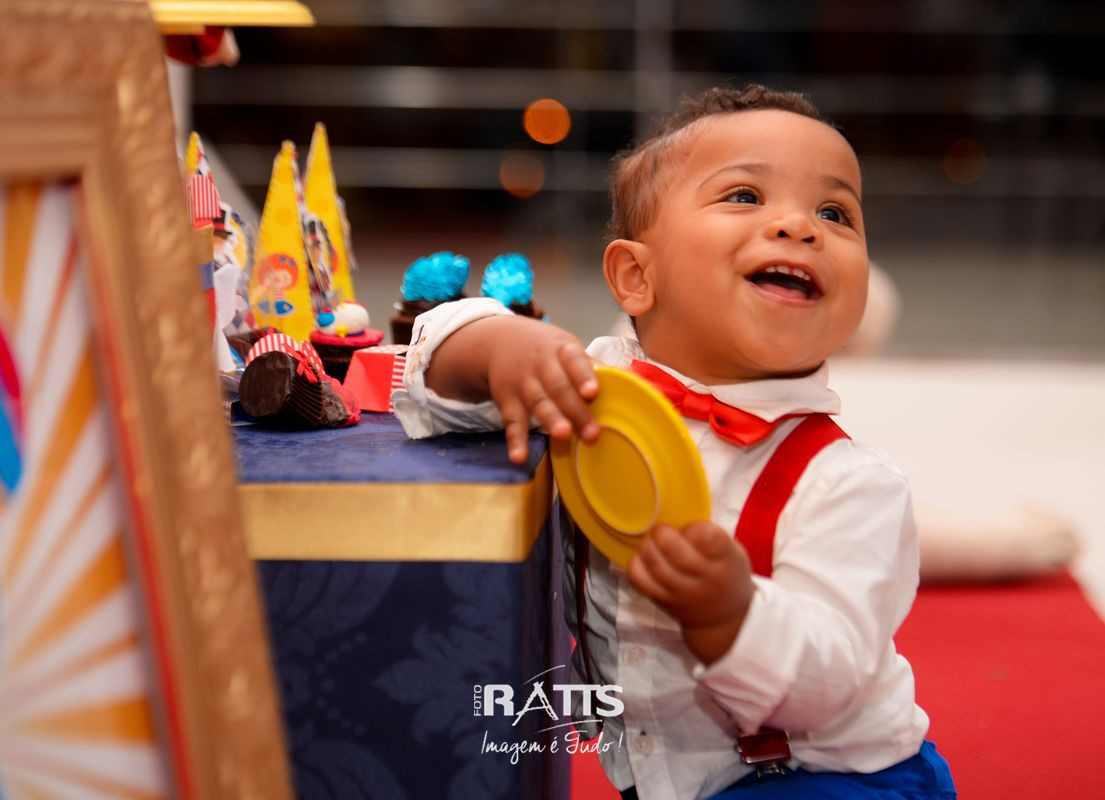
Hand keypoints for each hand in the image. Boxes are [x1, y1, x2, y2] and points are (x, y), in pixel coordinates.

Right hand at [483, 317, 600, 461]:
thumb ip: (595, 366)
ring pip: (537, 402)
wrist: (499, 340)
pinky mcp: (507, 400)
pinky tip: (519, 456)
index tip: (592, 392)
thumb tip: (634, 380)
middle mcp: (541, 365)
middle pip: (558, 387)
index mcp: (561, 350)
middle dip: (575, 410)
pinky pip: (511, 421)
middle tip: (591, 433)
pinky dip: (515, 439)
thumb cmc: (547, 350)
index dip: (583, 376)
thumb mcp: (568, 348)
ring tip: (563, 435)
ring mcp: (522, 383)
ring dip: (550, 420)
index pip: (574, 361)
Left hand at [627, 521, 754, 664]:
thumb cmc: (726, 574)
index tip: (692, 527)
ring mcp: (682, 592)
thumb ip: (712, 535)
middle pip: (676, 553)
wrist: (723, 617)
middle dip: (663, 534)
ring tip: (652, 541)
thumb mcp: (732, 552)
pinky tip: (642, 558)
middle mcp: (704, 579)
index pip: (708, 538)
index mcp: (725, 561)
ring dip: (648, 547)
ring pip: (656, 566)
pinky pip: (641, 581)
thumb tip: (677, 513)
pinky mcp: (663, 601)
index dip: (694, 527)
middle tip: (663, 530)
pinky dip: (636, 565)